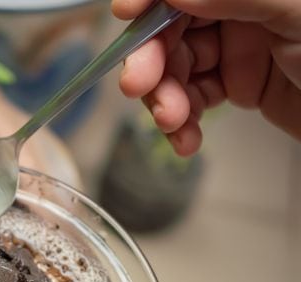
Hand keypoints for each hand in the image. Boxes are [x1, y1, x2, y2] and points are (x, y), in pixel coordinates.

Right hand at [114, 0, 300, 154]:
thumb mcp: (296, 10)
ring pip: (177, 66)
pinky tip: (185, 138)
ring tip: (173, 123)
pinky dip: (182, 121)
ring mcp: (239, 43)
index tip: (128, 17)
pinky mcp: (239, 82)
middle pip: (173, 25)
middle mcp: (242, 5)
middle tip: (140, 87)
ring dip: (164, 98)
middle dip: (152, 59)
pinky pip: (194, 98)